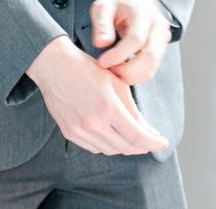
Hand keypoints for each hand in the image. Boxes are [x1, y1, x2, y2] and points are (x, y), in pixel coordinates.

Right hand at [26, 36, 168, 155]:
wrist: (53, 65)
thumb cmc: (86, 68)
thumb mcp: (115, 83)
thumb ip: (133, 110)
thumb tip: (148, 131)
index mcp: (108, 107)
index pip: (137, 136)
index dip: (153, 143)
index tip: (162, 142)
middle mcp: (93, 123)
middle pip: (125, 147)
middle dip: (141, 146)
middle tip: (148, 139)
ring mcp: (80, 130)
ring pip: (110, 150)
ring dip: (124, 146)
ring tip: (129, 135)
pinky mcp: (69, 133)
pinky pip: (94, 148)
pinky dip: (107, 144)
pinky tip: (110, 133)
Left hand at [91, 0, 171, 83]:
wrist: (134, 0)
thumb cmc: (116, 4)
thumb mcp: (103, 7)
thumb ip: (101, 24)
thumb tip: (101, 44)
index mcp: (143, 13)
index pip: (136, 39)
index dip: (119, 54)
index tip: (103, 62)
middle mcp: (158, 26)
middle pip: (150, 56)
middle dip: (128, 70)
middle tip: (109, 70)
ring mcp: (162, 39)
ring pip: (152, 65)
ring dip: (132, 75)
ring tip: (114, 71)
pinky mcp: (161, 50)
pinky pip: (152, 69)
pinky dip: (137, 76)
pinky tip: (122, 72)